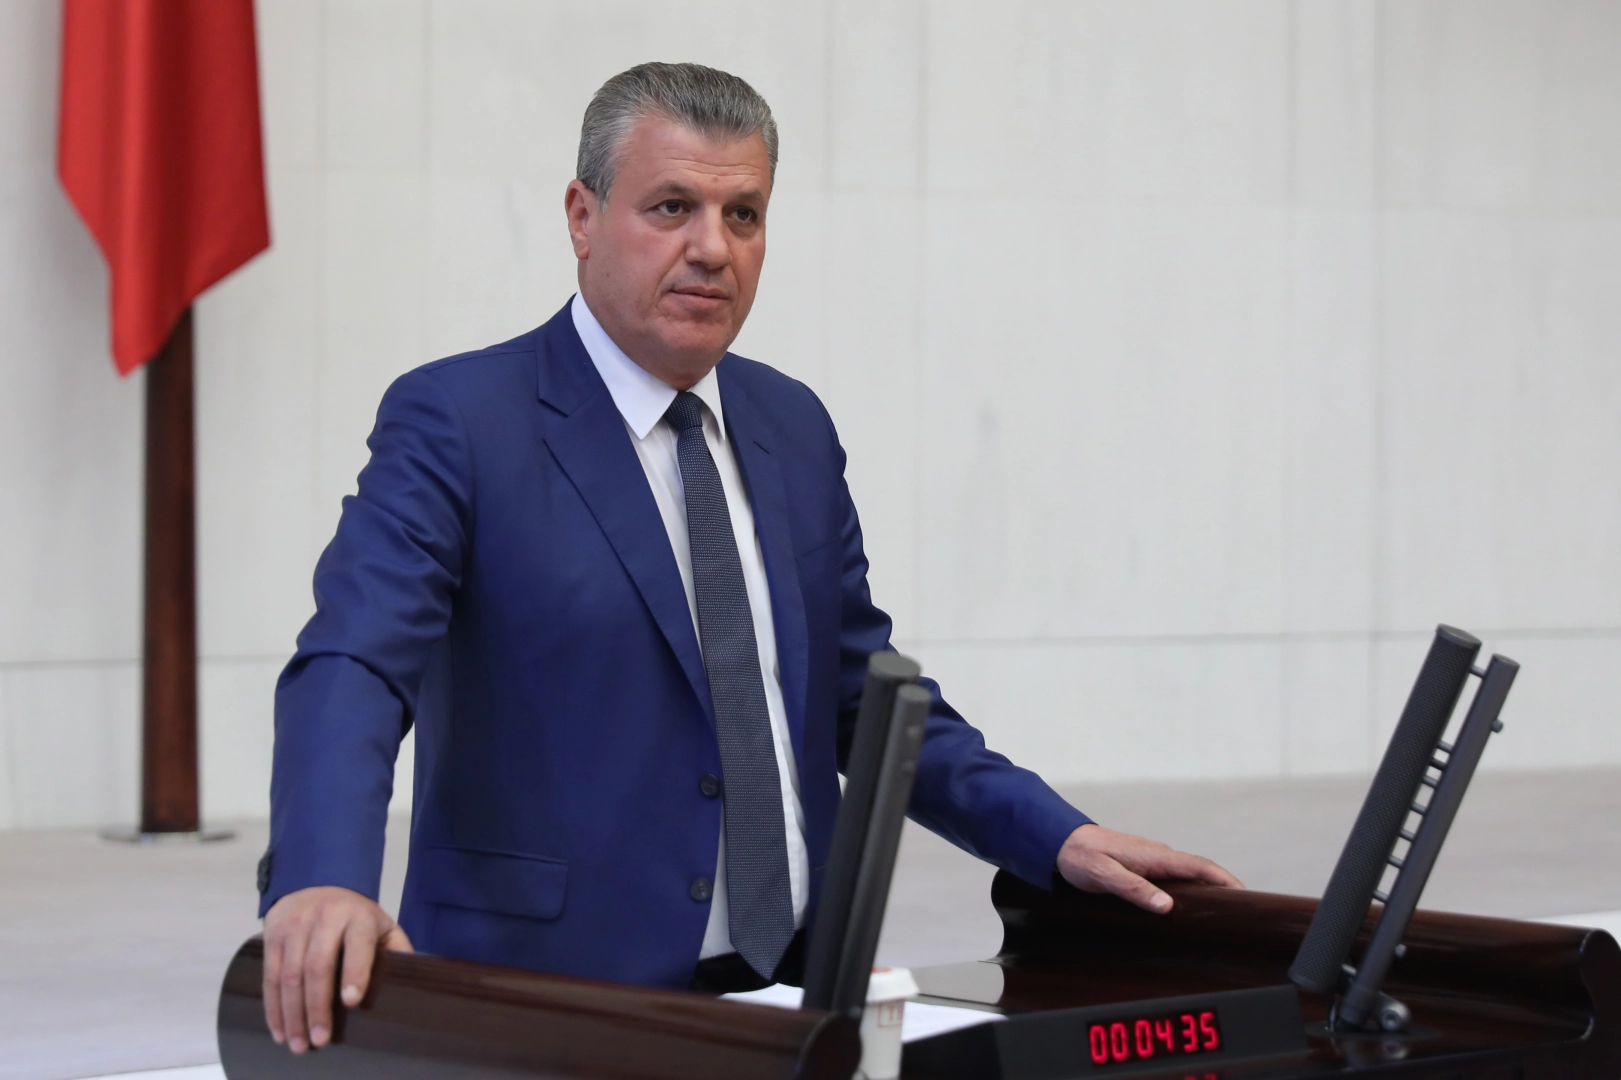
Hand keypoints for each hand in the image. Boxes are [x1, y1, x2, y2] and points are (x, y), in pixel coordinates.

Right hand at [262, 885, 413, 1053]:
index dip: (354, 973)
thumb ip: (396, 950)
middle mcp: (325, 918)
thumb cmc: (356, 915)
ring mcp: (296, 925)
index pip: (357, 946)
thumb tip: (412, 980)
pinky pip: (270, 975)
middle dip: (318, 1007)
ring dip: (293, 1013)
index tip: (352, 1001)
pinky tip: (280, 1028)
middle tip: (320, 1039)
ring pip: (290, 975)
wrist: (316, 882)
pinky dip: (273, 1006)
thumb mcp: (382, 924)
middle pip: (318, 966)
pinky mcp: (273, 934)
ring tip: (299, 1042)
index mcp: (358, 917)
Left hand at [1057, 823, 1242, 913]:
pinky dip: (1189, 891)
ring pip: (1188, 877)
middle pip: (1200, 873)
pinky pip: (1174, 879)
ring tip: (1221, 915)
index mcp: (1155, 856)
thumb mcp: (1104, 876)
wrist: (1060, 842)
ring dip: (1207, 891)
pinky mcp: (1144, 868)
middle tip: (1242, 913)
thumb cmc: (1080, 857)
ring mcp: (1152, 861)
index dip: (1225, 880)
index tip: (1246, 896)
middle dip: (1224, 889)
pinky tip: (1189, 908)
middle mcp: (1159, 856)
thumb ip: (1134, 889)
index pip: (1200, 867)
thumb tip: (1167, 906)